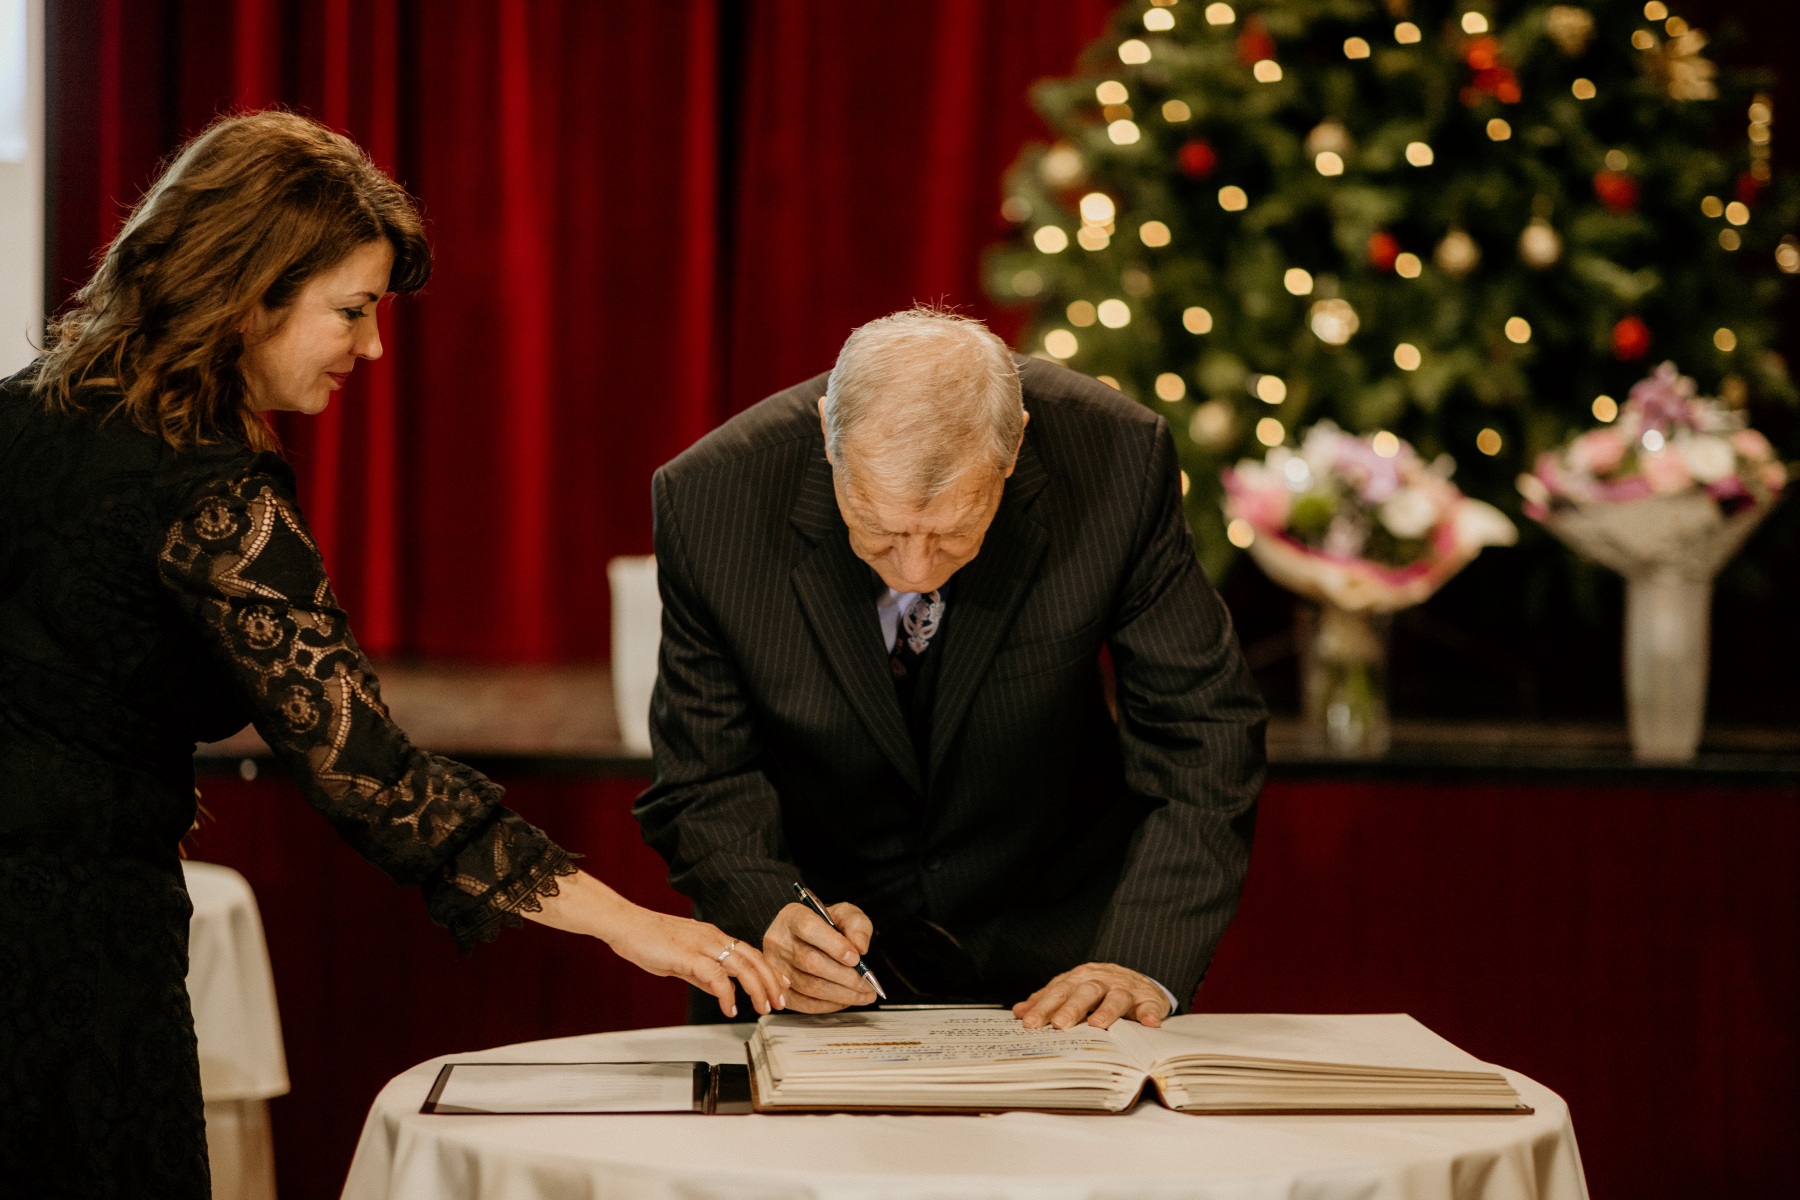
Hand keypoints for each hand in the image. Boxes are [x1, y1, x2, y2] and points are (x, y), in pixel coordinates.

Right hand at [523, 869, 786, 1018]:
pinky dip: (727, 994)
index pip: (750, 952)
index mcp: (712, 936)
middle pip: (753, 958)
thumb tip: (719, 989)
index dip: (768, 970)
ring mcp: (702, 945)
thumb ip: (701, 974)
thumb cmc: (648, 940)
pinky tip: (730, 1008)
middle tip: (779, 1003)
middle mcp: (712, 937)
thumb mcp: (681, 959)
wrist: (625, 925)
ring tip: (763, 1008)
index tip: (780, 986)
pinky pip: (717, 976)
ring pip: (742, 965)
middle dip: (771, 982)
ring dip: (757, 988)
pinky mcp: (688, 955)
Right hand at [761, 900, 876, 1012]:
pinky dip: (828, 1005)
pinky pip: (803, 1003)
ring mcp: (774, 967)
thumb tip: (859, 948)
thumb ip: (857, 926)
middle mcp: (778, 941)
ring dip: (841, 994)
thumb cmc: (827, 925)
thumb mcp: (846, 914)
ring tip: (863, 995)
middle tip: (868, 984)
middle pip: (811, 962)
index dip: (834, 946)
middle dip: (845, 977)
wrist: (808, 937)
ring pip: (809, 986)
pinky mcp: (778, 989)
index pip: (809, 929)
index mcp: (793, 916)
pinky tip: (845, 1000)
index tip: (856, 958)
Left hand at [1013, 962, 1168, 1030]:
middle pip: (1085, 992)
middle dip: (1071, 1008)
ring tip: (1098, 1024)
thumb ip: (1047, 1000)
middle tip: (1058, 1025)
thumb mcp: (1072, 990)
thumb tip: (1018, 1011)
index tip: (1029, 1023)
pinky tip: (1149, 1023)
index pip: (1059, 992)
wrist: (1139, 979)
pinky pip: (1151, 1007)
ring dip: (1107, 1011)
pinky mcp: (1150, 1000)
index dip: (1043, 1007)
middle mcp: (1102, 981)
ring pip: (1116, 997)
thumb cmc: (1099, 989)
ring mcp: (1127, 989)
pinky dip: (1150, 1014)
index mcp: (1080, 979)